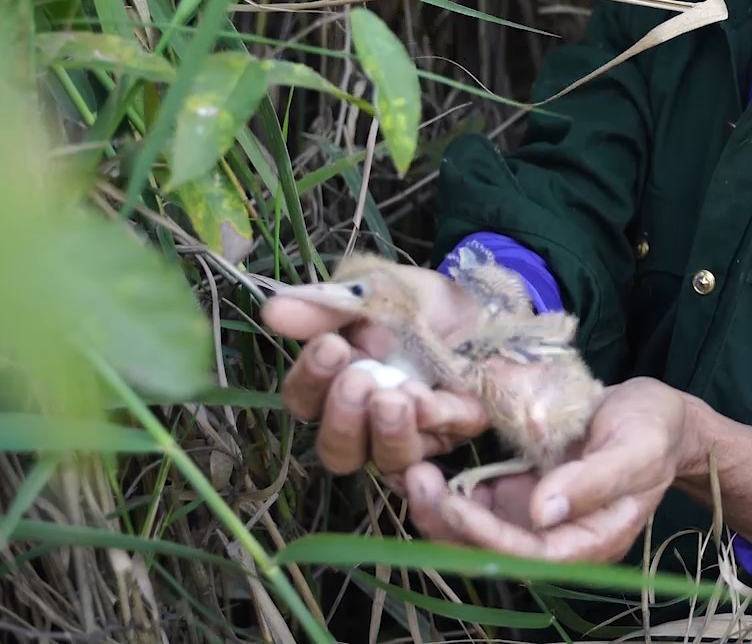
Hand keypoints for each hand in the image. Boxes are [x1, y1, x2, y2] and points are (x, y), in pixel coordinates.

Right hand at [262, 263, 492, 476]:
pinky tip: (429, 401)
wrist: (480, 298)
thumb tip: (270, 312)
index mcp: (337, 382)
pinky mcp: (455, 433)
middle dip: (343, 420)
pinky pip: (438, 447)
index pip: (304, 401)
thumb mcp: (372, 289)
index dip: (309, 380)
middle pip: (338, 451)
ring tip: (396, 396)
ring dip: (387, 432)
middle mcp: (368, 419)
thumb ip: (325, 304)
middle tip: (358, 379)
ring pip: (387, 462)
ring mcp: (412, 433)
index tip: (330, 345)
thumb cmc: (417, 300)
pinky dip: (432, 424)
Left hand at [400, 377, 697, 563]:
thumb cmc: (653, 430)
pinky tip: (426, 458)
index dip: (487, 536)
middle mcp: (556, 538)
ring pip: (475, 530)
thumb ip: (593, 481)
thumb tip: (543, 512)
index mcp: (590, 540)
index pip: (531, 555)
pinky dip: (449, 486)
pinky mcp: (519, 491)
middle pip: (492, 551)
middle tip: (415, 480)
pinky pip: (476, 500)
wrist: (656, 416)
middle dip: (448, 523)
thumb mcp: (635, 448)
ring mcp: (533, 516)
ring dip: (439, 507)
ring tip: (411, 470)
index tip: (452, 502)